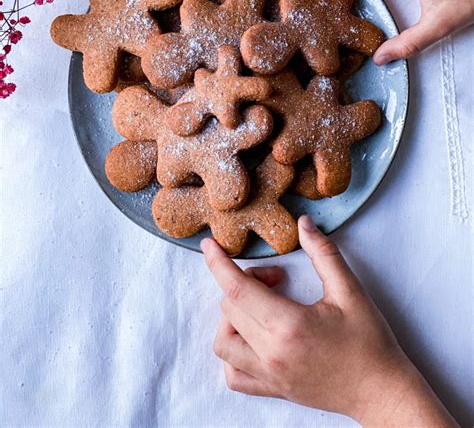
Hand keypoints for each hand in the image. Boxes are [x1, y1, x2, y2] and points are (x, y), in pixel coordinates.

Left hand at [202, 217, 455, 425]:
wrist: (381, 392)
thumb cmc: (369, 341)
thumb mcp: (350, 291)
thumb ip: (324, 254)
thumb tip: (304, 223)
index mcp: (289, 325)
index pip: (237, 289)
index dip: (218, 263)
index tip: (209, 245)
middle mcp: (271, 353)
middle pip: (229, 309)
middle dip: (242, 282)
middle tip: (275, 277)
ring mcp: (269, 375)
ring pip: (223, 343)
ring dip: (232, 317)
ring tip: (261, 307)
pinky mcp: (272, 389)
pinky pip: (233, 375)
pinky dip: (234, 353)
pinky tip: (253, 338)